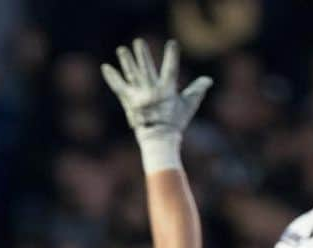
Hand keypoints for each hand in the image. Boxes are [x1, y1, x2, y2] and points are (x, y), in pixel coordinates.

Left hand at [101, 38, 210, 173]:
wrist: (158, 141)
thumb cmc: (175, 123)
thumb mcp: (188, 106)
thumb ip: (197, 90)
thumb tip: (208, 80)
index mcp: (167, 91)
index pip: (170, 69)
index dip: (171, 56)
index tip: (172, 43)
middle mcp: (151, 93)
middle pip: (146, 70)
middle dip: (143, 55)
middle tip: (138, 41)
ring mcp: (138, 97)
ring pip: (132, 75)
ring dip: (126, 62)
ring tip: (121, 49)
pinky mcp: (128, 102)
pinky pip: (119, 87)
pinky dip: (112, 77)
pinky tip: (105, 67)